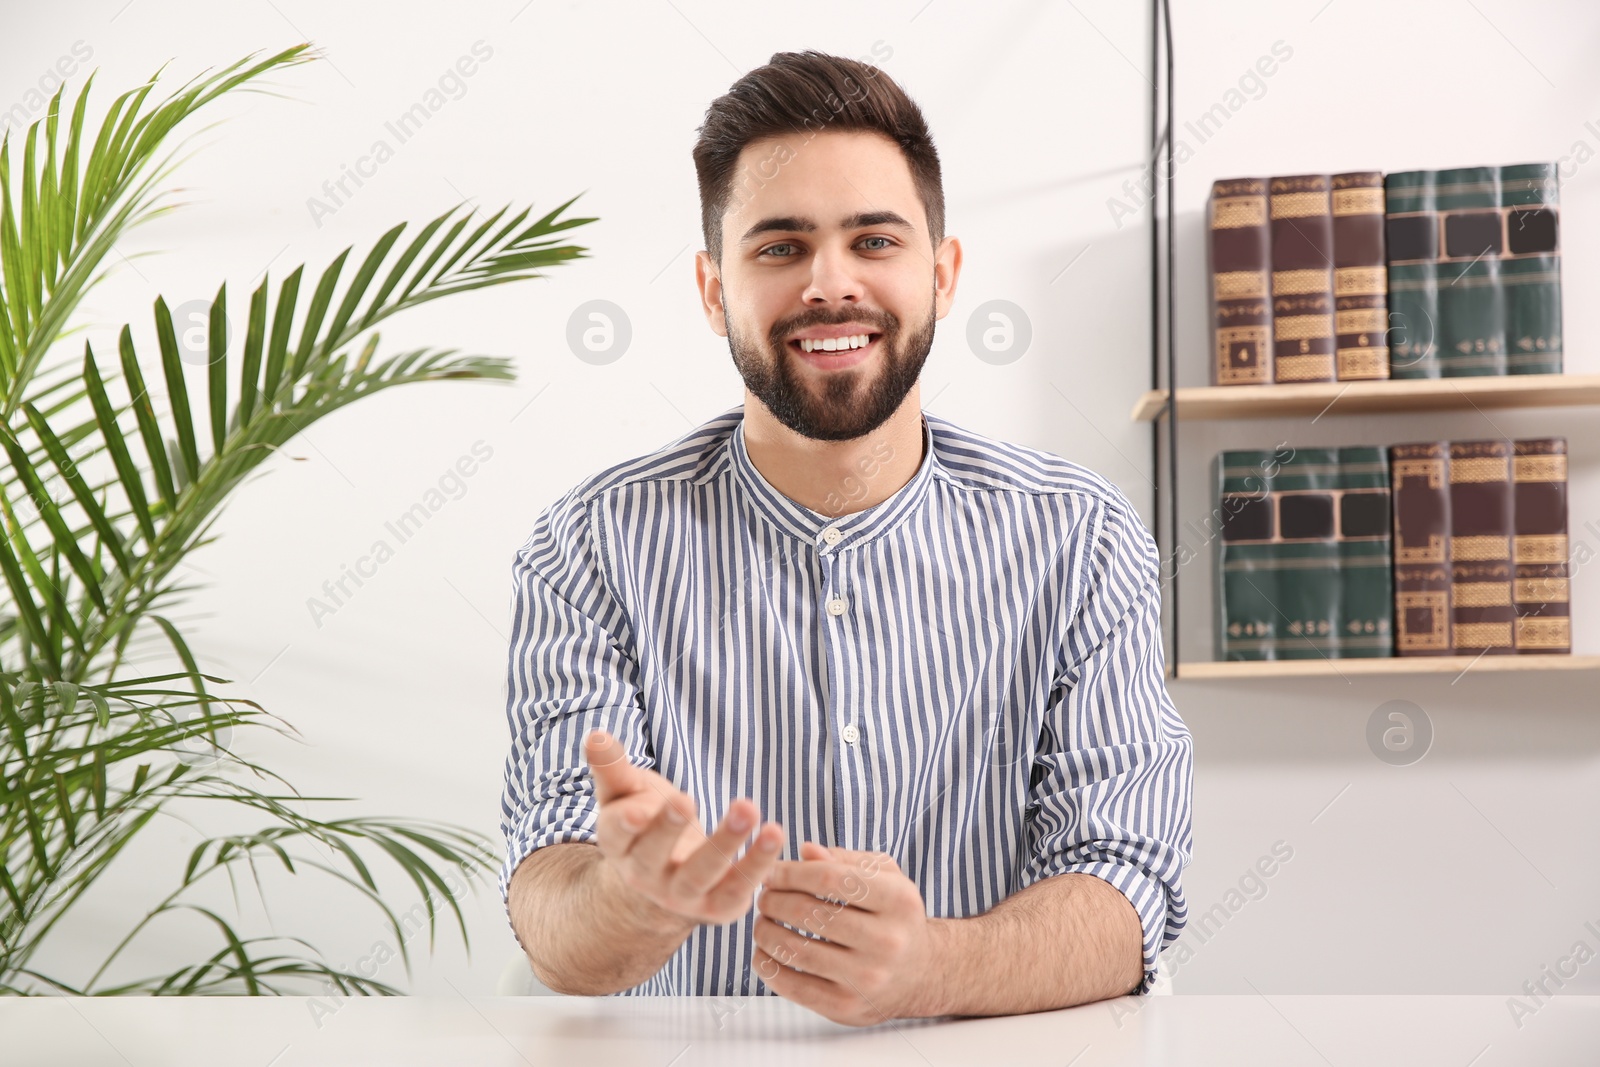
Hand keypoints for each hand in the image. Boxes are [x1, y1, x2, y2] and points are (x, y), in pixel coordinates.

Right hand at [585, 729, 784, 926]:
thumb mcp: (625, 792)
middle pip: (654, 856)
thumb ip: (613, 768)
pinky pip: (738, 886)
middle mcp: (645, 876)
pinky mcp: (718, 905)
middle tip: (686, 800)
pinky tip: (774, 833)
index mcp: (619, 845)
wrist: (668, 875)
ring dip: (725, 841)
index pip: (616, 835)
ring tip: (747, 808)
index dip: (625, 823)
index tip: (637, 809)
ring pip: (701, 873)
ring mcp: (682, 895)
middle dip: (669, 829)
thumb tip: (595, 736)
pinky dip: (758, 863)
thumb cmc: (645, 819)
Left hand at [753, 842, 945, 1025]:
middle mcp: (887, 941)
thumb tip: (806, 851)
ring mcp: (866, 978)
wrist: (921, 975)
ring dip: (765, 932)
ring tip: (762, 922)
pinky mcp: (846, 1007)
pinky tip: (764, 952)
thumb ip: (845, 860)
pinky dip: (769, 966)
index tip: (770, 872)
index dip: (790, 872)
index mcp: (897, 900)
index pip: (829, 878)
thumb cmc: (894, 917)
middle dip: (774, 900)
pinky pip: (793, 986)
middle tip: (763, 897)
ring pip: (796, 950)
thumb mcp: (884, 877)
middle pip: (808, 913)